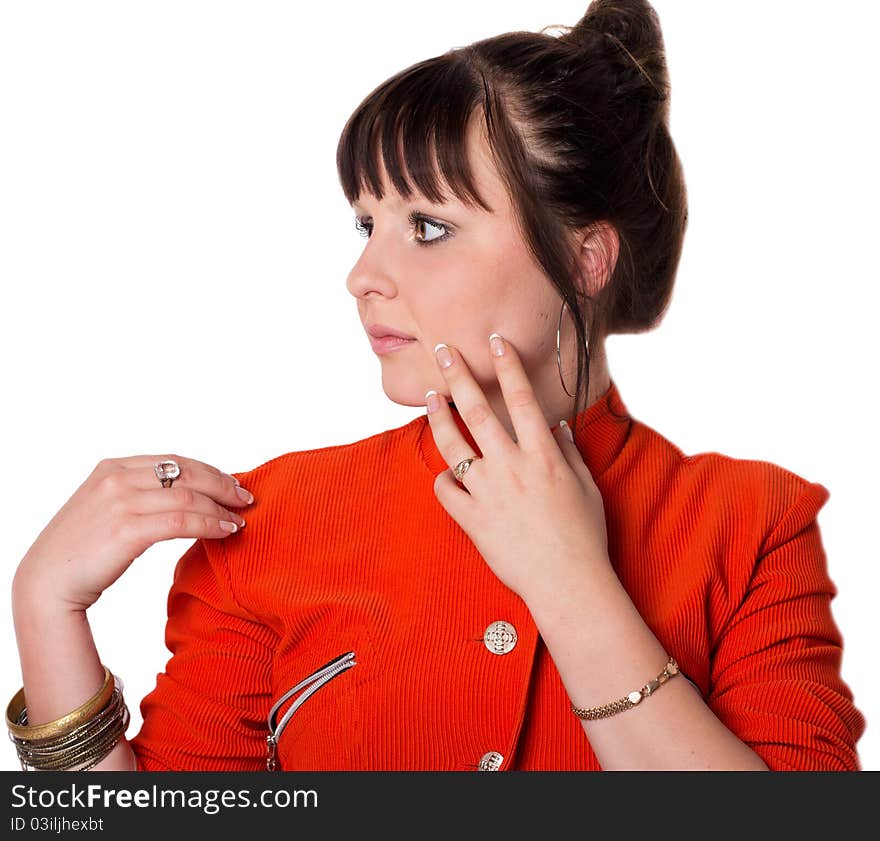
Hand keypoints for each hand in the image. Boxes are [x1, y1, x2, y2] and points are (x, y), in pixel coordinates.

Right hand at [13, 455, 254, 611]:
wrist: (46, 583)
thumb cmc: (80, 550)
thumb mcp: (106, 507)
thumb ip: (139, 494)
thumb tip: (185, 495)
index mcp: (112, 468)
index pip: (173, 461)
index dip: (209, 471)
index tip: (231, 482)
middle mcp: (116, 479)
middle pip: (186, 474)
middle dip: (222, 485)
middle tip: (246, 498)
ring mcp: (120, 503)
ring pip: (188, 498)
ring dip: (220, 509)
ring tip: (239, 520)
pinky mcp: (127, 530)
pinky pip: (181, 522)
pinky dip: (209, 525)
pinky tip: (224, 532)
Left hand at [425, 334, 610, 606]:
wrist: (567, 584)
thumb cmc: (584, 536)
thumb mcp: (586, 488)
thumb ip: (570, 453)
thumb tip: (557, 425)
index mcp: (543, 455)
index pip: (521, 398)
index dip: (507, 365)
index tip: (495, 340)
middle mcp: (512, 466)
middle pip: (477, 409)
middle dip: (459, 374)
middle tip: (444, 350)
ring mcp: (488, 492)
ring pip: (452, 444)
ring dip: (438, 416)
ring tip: (430, 397)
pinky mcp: (472, 519)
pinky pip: (446, 489)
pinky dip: (445, 479)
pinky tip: (448, 473)